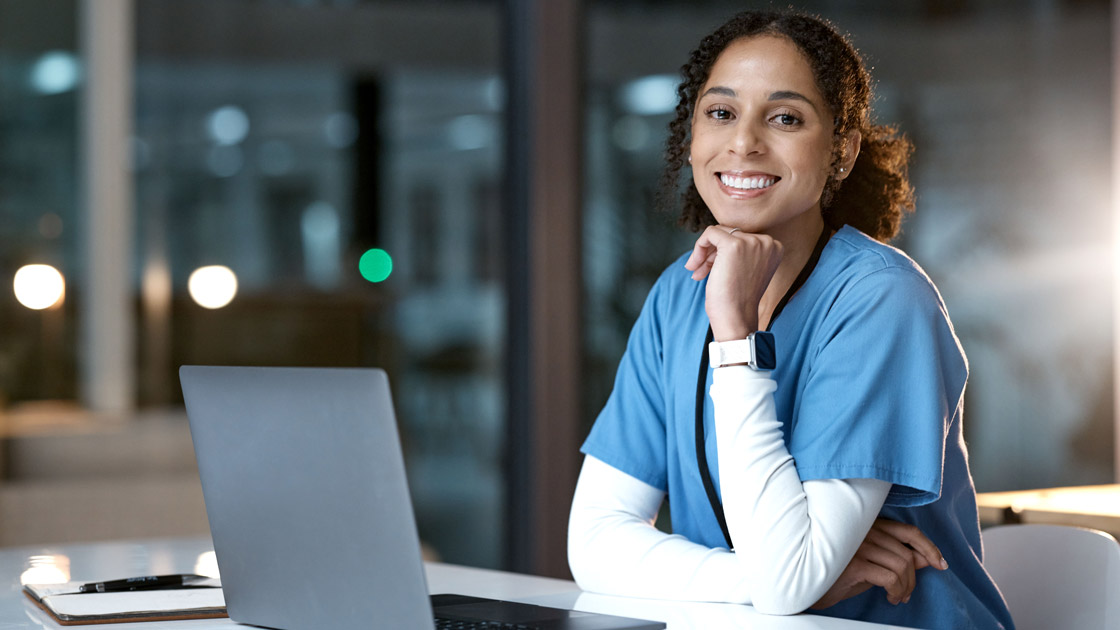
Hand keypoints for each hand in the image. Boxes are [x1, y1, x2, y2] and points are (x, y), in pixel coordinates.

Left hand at [683, 226, 781, 340]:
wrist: (736, 319)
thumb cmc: (737, 301)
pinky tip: (694, 265)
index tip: (713, 269)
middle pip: (730, 233)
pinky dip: (698, 247)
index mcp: (774, 247)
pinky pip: (709, 233)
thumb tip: (716, 235)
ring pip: (718, 233)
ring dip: (703, 252)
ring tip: (696, 271)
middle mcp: (767, 242)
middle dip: (712, 253)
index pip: (743, 237)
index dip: (723, 252)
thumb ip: (741, 252)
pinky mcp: (733, 245)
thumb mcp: (745, 270)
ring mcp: (751, 242)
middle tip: (700, 272)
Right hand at [811, 519, 948, 609]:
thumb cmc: (837, 573)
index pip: (908, 531)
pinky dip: (896, 590)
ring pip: (902, 566)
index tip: (940, 563)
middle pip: (907, 553)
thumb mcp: (871, 564)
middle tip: (906, 593)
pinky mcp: (854, 563)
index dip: (929, 547)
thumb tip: (925, 558)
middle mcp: (863, 531)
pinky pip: (890, 578)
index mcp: (868, 525)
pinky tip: (890, 597)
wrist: (807, 585)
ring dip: (906, 587)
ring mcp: (858, 545)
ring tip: (897, 597)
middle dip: (914, 578)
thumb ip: (897, 557)